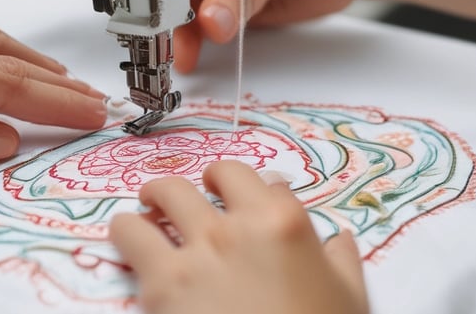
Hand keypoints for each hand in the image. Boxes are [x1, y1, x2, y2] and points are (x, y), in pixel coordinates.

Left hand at [110, 160, 367, 313]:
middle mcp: (237, 226)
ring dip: (157, 198)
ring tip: (152, 211)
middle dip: (202, 183)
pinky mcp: (160, 282)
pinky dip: (127, 231)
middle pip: (212, 175)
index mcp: (285, 224)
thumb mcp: (348, 299)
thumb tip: (339, 238)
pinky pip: (129, 233)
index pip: (266, 182)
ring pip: (162, 193)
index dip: (256, 189)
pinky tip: (131, 240)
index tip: (246, 199)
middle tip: (196, 199)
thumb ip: (341, 261)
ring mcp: (196, 251)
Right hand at [176, 0, 364, 72]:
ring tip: (183, 56)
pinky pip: (215, 27)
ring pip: (193, 13)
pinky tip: (196, 54)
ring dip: (187, 35)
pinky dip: (205, 43)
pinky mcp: (239, 7)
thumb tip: (212, 21)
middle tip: (172, 45)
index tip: (163, 15)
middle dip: (173, 18)